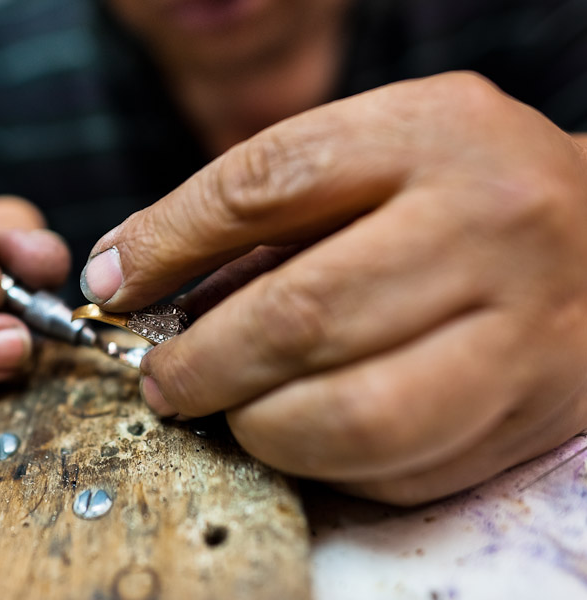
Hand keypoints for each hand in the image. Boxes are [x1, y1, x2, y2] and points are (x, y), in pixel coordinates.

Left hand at [79, 72, 586, 504]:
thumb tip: (130, 272)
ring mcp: (519, 332)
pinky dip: (325, 463)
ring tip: (227, 410)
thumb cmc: (461, 187)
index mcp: (431, 136)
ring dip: (257, 427)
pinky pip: (397, 468)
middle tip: (161, 379)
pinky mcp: (528, 414)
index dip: (166, 242)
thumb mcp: (369, 152)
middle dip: (201, 364)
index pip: (264, 184)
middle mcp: (487, 228)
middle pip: (298, 315)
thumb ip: (254, 206)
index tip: (113, 284)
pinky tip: (303, 431)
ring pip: (348, 416)